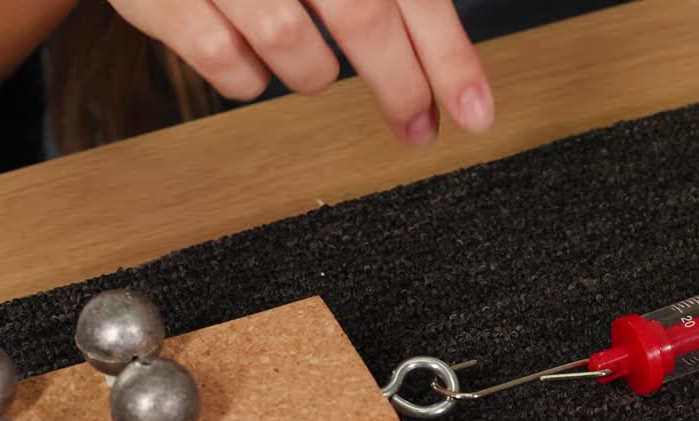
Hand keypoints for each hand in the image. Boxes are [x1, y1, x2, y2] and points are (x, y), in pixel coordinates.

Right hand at [106, 0, 493, 144]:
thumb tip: (434, 45)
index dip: (448, 55)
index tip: (474, 111)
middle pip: (363, 15)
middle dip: (400, 85)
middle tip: (418, 126)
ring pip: (293, 45)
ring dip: (315, 72)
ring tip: (314, 66)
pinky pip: (224, 63)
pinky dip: (250, 77)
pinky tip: (254, 60)